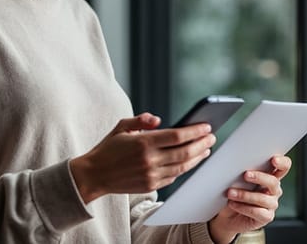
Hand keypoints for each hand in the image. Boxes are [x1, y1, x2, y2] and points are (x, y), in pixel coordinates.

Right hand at [70, 113, 215, 203]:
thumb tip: (159, 120)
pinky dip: (184, 169)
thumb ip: (141, 120)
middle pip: (184, 152)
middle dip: (202, 144)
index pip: (177, 136)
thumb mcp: (122, 127)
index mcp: (143, 142)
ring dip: (197, 158)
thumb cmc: (108, 148)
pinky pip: (173, 177)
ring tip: (206, 149)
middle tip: (212, 137)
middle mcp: (149, 160)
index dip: (195, 131)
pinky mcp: (150, 186)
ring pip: (182, 167)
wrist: (94, 175)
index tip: (206, 126)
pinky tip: (190, 161)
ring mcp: (151, 175)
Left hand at [207, 155, 291, 243]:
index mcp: (270, 175)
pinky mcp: (266, 217)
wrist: (226, 215)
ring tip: (231, 193)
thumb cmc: (233, 193)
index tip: (273, 159)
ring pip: (263, 198)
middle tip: (245, 175)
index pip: (283, 166)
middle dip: (260, 177)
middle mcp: (274, 190)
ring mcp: (271, 204)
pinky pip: (258, 212)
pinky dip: (243, 207)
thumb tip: (236, 164)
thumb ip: (242, 171)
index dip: (282, 162)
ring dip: (245, 195)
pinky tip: (233, 204)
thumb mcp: (236, 180)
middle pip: (273, 182)